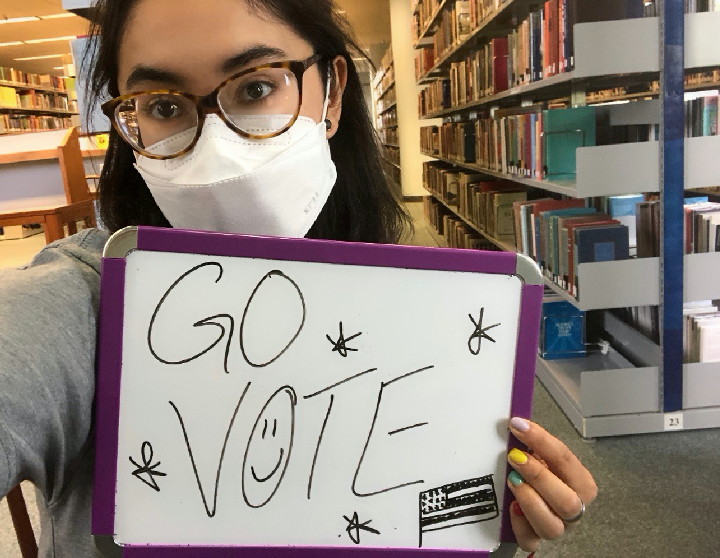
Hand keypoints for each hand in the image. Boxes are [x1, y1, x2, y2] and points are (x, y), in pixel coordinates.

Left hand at [505, 417, 596, 553]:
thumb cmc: (542, 470)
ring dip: (529, 501)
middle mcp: (574, 509)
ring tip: (512, 480)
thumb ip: (534, 444)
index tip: (518, 426)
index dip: (541, 441)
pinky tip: (511, 507)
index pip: (565, 460)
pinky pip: (530, 540)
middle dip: (538, 477)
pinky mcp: (536, 538)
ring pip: (552, 527)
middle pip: (567, 502)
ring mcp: (556, 526)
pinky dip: (519, 525)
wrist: (535, 493)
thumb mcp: (542, 454)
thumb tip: (516, 424)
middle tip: (515, 457)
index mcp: (582, 484)